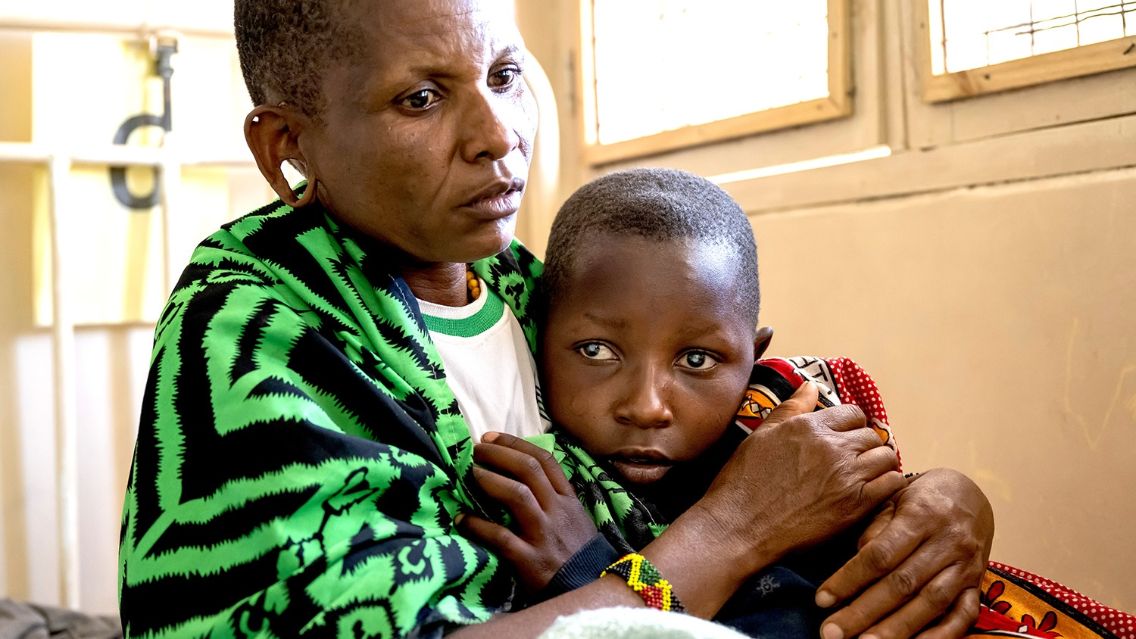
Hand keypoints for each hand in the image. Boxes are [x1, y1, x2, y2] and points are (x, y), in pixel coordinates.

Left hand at [457, 432, 598, 592]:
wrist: (590, 588)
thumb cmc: (578, 552)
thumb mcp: (575, 517)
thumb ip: (553, 496)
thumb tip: (519, 472)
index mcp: (568, 499)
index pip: (545, 460)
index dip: (516, 444)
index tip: (491, 437)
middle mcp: (557, 511)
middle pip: (528, 470)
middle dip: (499, 454)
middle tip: (476, 449)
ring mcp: (544, 535)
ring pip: (517, 496)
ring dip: (490, 480)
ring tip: (472, 473)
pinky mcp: (530, 560)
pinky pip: (501, 537)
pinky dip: (478, 526)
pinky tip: (462, 519)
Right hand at [689, 383, 907, 578]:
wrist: (740, 526)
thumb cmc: (744, 481)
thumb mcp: (762, 435)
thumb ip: (791, 408)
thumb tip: (811, 384)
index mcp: (810, 427)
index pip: (852, 413)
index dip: (850, 425)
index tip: (844, 438)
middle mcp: (833, 447)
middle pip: (871, 435)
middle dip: (865, 444)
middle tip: (854, 460)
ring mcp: (847, 476)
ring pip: (886, 457)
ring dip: (878, 464)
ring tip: (865, 474)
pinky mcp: (856, 505)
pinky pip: (891, 483)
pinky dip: (887, 483)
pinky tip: (872, 490)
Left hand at [815, 468, 994, 638]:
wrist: (971, 494)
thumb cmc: (920, 497)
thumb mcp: (893, 497)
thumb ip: (875, 527)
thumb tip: (855, 560)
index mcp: (921, 515)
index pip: (880, 554)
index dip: (849, 579)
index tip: (822, 600)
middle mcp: (947, 542)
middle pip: (901, 584)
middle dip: (864, 612)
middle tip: (832, 633)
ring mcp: (966, 566)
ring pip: (930, 604)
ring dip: (896, 629)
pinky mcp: (978, 584)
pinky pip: (963, 616)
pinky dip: (939, 637)